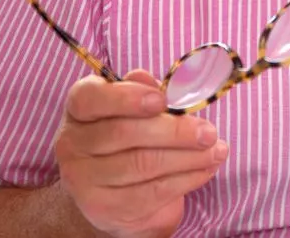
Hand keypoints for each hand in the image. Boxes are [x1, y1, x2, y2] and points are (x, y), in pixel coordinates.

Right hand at [53, 69, 228, 237]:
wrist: (116, 192)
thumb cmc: (131, 139)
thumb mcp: (136, 109)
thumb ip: (145, 92)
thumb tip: (153, 82)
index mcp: (80, 111)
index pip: (89, 98)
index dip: (125, 97)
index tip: (161, 100)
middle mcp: (73, 144)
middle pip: (123, 133)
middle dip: (173, 131)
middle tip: (208, 131)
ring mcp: (85, 180)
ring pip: (142, 164)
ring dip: (188, 157)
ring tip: (216, 150)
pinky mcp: (106, 208)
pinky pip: (152, 191)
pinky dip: (186, 178)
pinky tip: (206, 168)